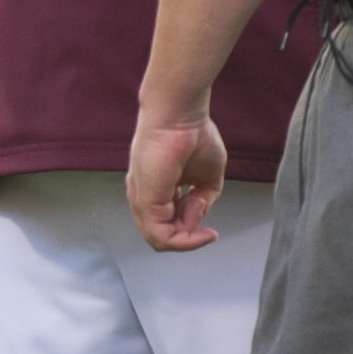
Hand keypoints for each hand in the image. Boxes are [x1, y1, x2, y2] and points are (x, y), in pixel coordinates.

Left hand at [127, 110, 226, 251]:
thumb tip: (195, 219)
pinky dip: (186, 237)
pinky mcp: (146, 200)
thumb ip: (202, 202)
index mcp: (156, 190)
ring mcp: (142, 200)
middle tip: (206, 228)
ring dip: (188, 237)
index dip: (191, 231)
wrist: (181, 114)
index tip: (210, 230)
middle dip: (190, 237)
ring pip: (160, 240)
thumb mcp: (208, 177)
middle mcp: (144, 197)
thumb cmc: (193, 134)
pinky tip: (200, 219)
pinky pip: (162, 235)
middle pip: (162, 236)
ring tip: (202, 214)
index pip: (167, 226)